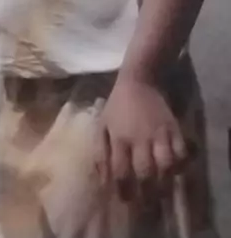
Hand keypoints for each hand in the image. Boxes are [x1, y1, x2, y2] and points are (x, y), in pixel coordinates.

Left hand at [95, 77, 188, 201]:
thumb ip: (100, 152)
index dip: (124, 190)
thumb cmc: (117, 106)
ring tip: (161, 189)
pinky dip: (180, 165)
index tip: (126, 199)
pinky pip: (182, 152)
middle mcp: (139, 137)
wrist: (138, 81)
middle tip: (146, 201)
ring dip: (165, 182)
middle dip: (146, 192)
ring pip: (166, 164)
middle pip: (145, 172)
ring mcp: (159, 133)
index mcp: (119, 137)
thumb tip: (103, 180)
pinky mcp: (174, 128)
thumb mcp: (102, 125)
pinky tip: (174, 170)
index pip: (121, 171)